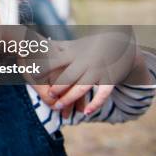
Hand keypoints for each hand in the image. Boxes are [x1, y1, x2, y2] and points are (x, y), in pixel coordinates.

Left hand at [21, 27, 136, 115]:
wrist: (121, 45)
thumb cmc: (90, 46)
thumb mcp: (74, 44)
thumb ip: (55, 47)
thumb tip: (33, 42)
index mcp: (74, 53)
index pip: (57, 60)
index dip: (45, 67)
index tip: (34, 74)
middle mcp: (85, 62)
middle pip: (70, 76)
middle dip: (59, 86)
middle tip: (49, 95)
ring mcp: (98, 72)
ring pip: (83, 87)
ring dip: (70, 98)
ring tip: (58, 107)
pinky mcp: (110, 80)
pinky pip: (102, 94)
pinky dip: (95, 104)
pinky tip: (85, 113)